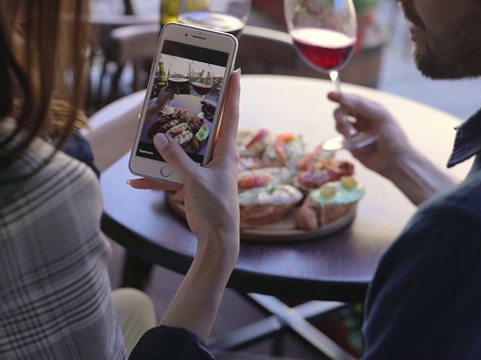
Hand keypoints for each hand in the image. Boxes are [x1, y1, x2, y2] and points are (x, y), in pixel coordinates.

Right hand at [129, 72, 240, 255]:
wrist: (217, 237)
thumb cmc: (216, 207)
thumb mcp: (195, 181)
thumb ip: (176, 160)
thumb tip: (158, 138)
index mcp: (226, 151)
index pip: (231, 114)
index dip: (234, 92)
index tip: (236, 71)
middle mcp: (217, 156)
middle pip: (203, 127)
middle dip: (192, 111)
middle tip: (183, 91)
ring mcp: (203, 168)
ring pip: (182, 150)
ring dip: (165, 147)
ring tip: (147, 135)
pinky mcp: (192, 182)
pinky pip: (171, 174)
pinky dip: (156, 177)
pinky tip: (135, 179)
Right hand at [328, 91, 457, 205]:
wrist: (396, 162)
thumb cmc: (393, 138)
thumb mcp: (381, 117)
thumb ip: (362, 106)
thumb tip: (343, 97)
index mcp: (370, 110)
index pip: (352, 100)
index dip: (340, 97)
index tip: (329, 96)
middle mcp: (361, 120)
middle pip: (342, 111)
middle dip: (339, 114)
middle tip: (342, 120)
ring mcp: (356, 133)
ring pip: (339, 125)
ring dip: (342, 127)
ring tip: (351, 134)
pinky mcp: (352, 146)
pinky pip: (341, 140)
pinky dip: (345, 140)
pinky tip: (353, 143)